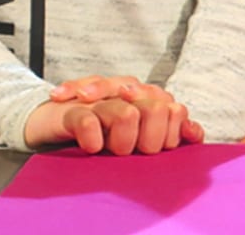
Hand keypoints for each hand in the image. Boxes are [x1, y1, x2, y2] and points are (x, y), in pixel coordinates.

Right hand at [27, 77, 203, 154]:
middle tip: (128, 152)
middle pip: (156, 110)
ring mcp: (98, 99)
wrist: (51, 121)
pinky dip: (92, 135)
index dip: (170, 136)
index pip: (175, 112)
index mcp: (144, 96)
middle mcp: (124, 92)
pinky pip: (86, 118)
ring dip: (121, 141)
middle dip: (147, 140)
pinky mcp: (70, 109)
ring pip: (126, 113)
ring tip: (108, 150)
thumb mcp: (137, 132)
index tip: (158, 149)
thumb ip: (168, 131)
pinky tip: (92, 146)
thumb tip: (194, 134)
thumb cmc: (101, 129)